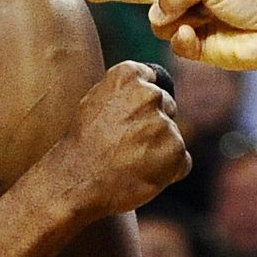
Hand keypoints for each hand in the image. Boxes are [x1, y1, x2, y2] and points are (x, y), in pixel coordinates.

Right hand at [44, 59, 190, 220]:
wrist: (75, 181)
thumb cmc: (82, 145)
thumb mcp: (95, 102)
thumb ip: (125, 91)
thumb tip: (152, 89)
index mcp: (129, 75)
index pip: (152, 80)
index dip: (140, 104)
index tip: (126, 121)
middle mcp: (150, 94)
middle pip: (167, 106)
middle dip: (154, 125)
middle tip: (126, 146)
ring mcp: (164, 123)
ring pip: (173, 136)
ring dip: (159, 150)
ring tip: (129, 163)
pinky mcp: (176, 151)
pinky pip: (181, 162)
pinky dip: (167, 172)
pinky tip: (141, 176)